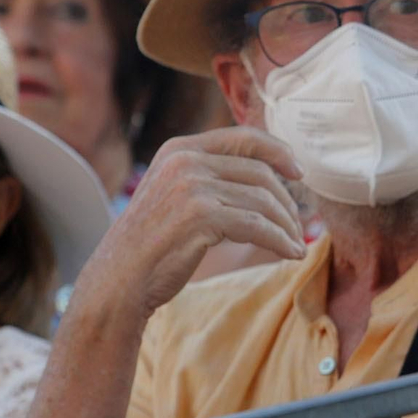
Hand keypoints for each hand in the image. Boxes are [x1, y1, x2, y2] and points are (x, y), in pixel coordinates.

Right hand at [86, 127, 306, 316]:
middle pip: (260, 173)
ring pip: (262, 201)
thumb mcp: (176, 195)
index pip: (243, 137)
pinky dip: (280, 241)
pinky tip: (291, 253)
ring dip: (286, 226)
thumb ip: (210, 178)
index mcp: (180, 149)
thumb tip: (269, 179)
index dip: (278, 151)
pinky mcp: (201, 215)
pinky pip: (258, 226)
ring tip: (296, 243)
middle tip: (298, 224)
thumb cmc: (152, 245)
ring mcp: (192, 185)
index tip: (298, 171)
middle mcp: (186, 160)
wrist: (119, 280)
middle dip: (286, 201)